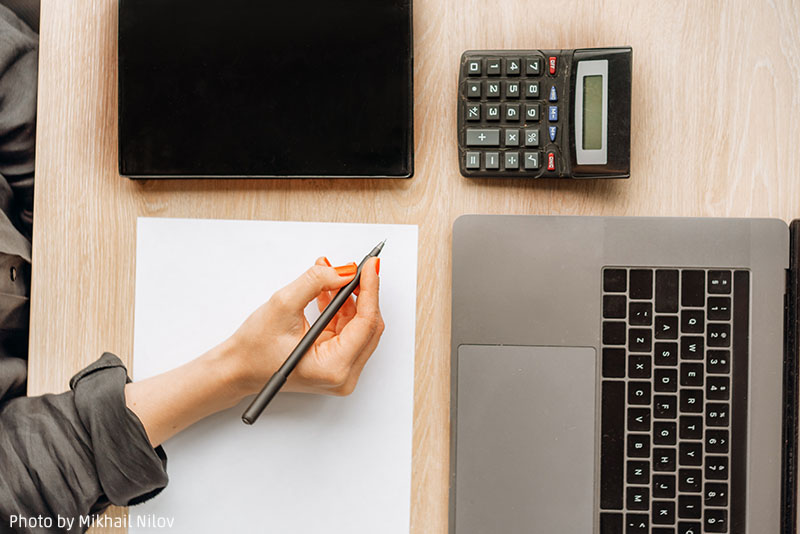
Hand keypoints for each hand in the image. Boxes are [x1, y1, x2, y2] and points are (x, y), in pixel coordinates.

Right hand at [126, 257, 383, 445]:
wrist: (237, 368)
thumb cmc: (254, 348)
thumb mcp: (283, 306)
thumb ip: (315, 283)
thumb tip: (344, 270)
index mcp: (334, 368)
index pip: (366, 324)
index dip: (370, 290)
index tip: (370, 265)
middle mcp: (343, 375)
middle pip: (368, 326)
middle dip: (362, 292)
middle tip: (356, 266)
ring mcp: (341, 370)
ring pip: (359, 326)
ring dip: (349, 298)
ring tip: (332, 275)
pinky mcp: (335, 362)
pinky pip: (347, 330)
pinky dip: (340, 309)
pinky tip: (328, 291)